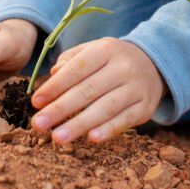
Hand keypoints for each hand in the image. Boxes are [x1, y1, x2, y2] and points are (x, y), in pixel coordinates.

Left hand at [29, 37, 164, 144]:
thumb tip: (52, 75)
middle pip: (88, 90)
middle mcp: (123, 67)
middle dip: (60, 109)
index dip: (56, 86)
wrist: (154, 64)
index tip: (35, 102)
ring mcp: (136, 88)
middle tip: (38, 125)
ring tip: (57, 138)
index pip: (77, 68)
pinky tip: (91, 139)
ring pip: (105, 108)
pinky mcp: (145, 107)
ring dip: (79, 124)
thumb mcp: (93, 50)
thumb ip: (71, 59)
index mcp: (106, 49)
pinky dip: (108, 130)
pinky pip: (124, 120)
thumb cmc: (112, 60)